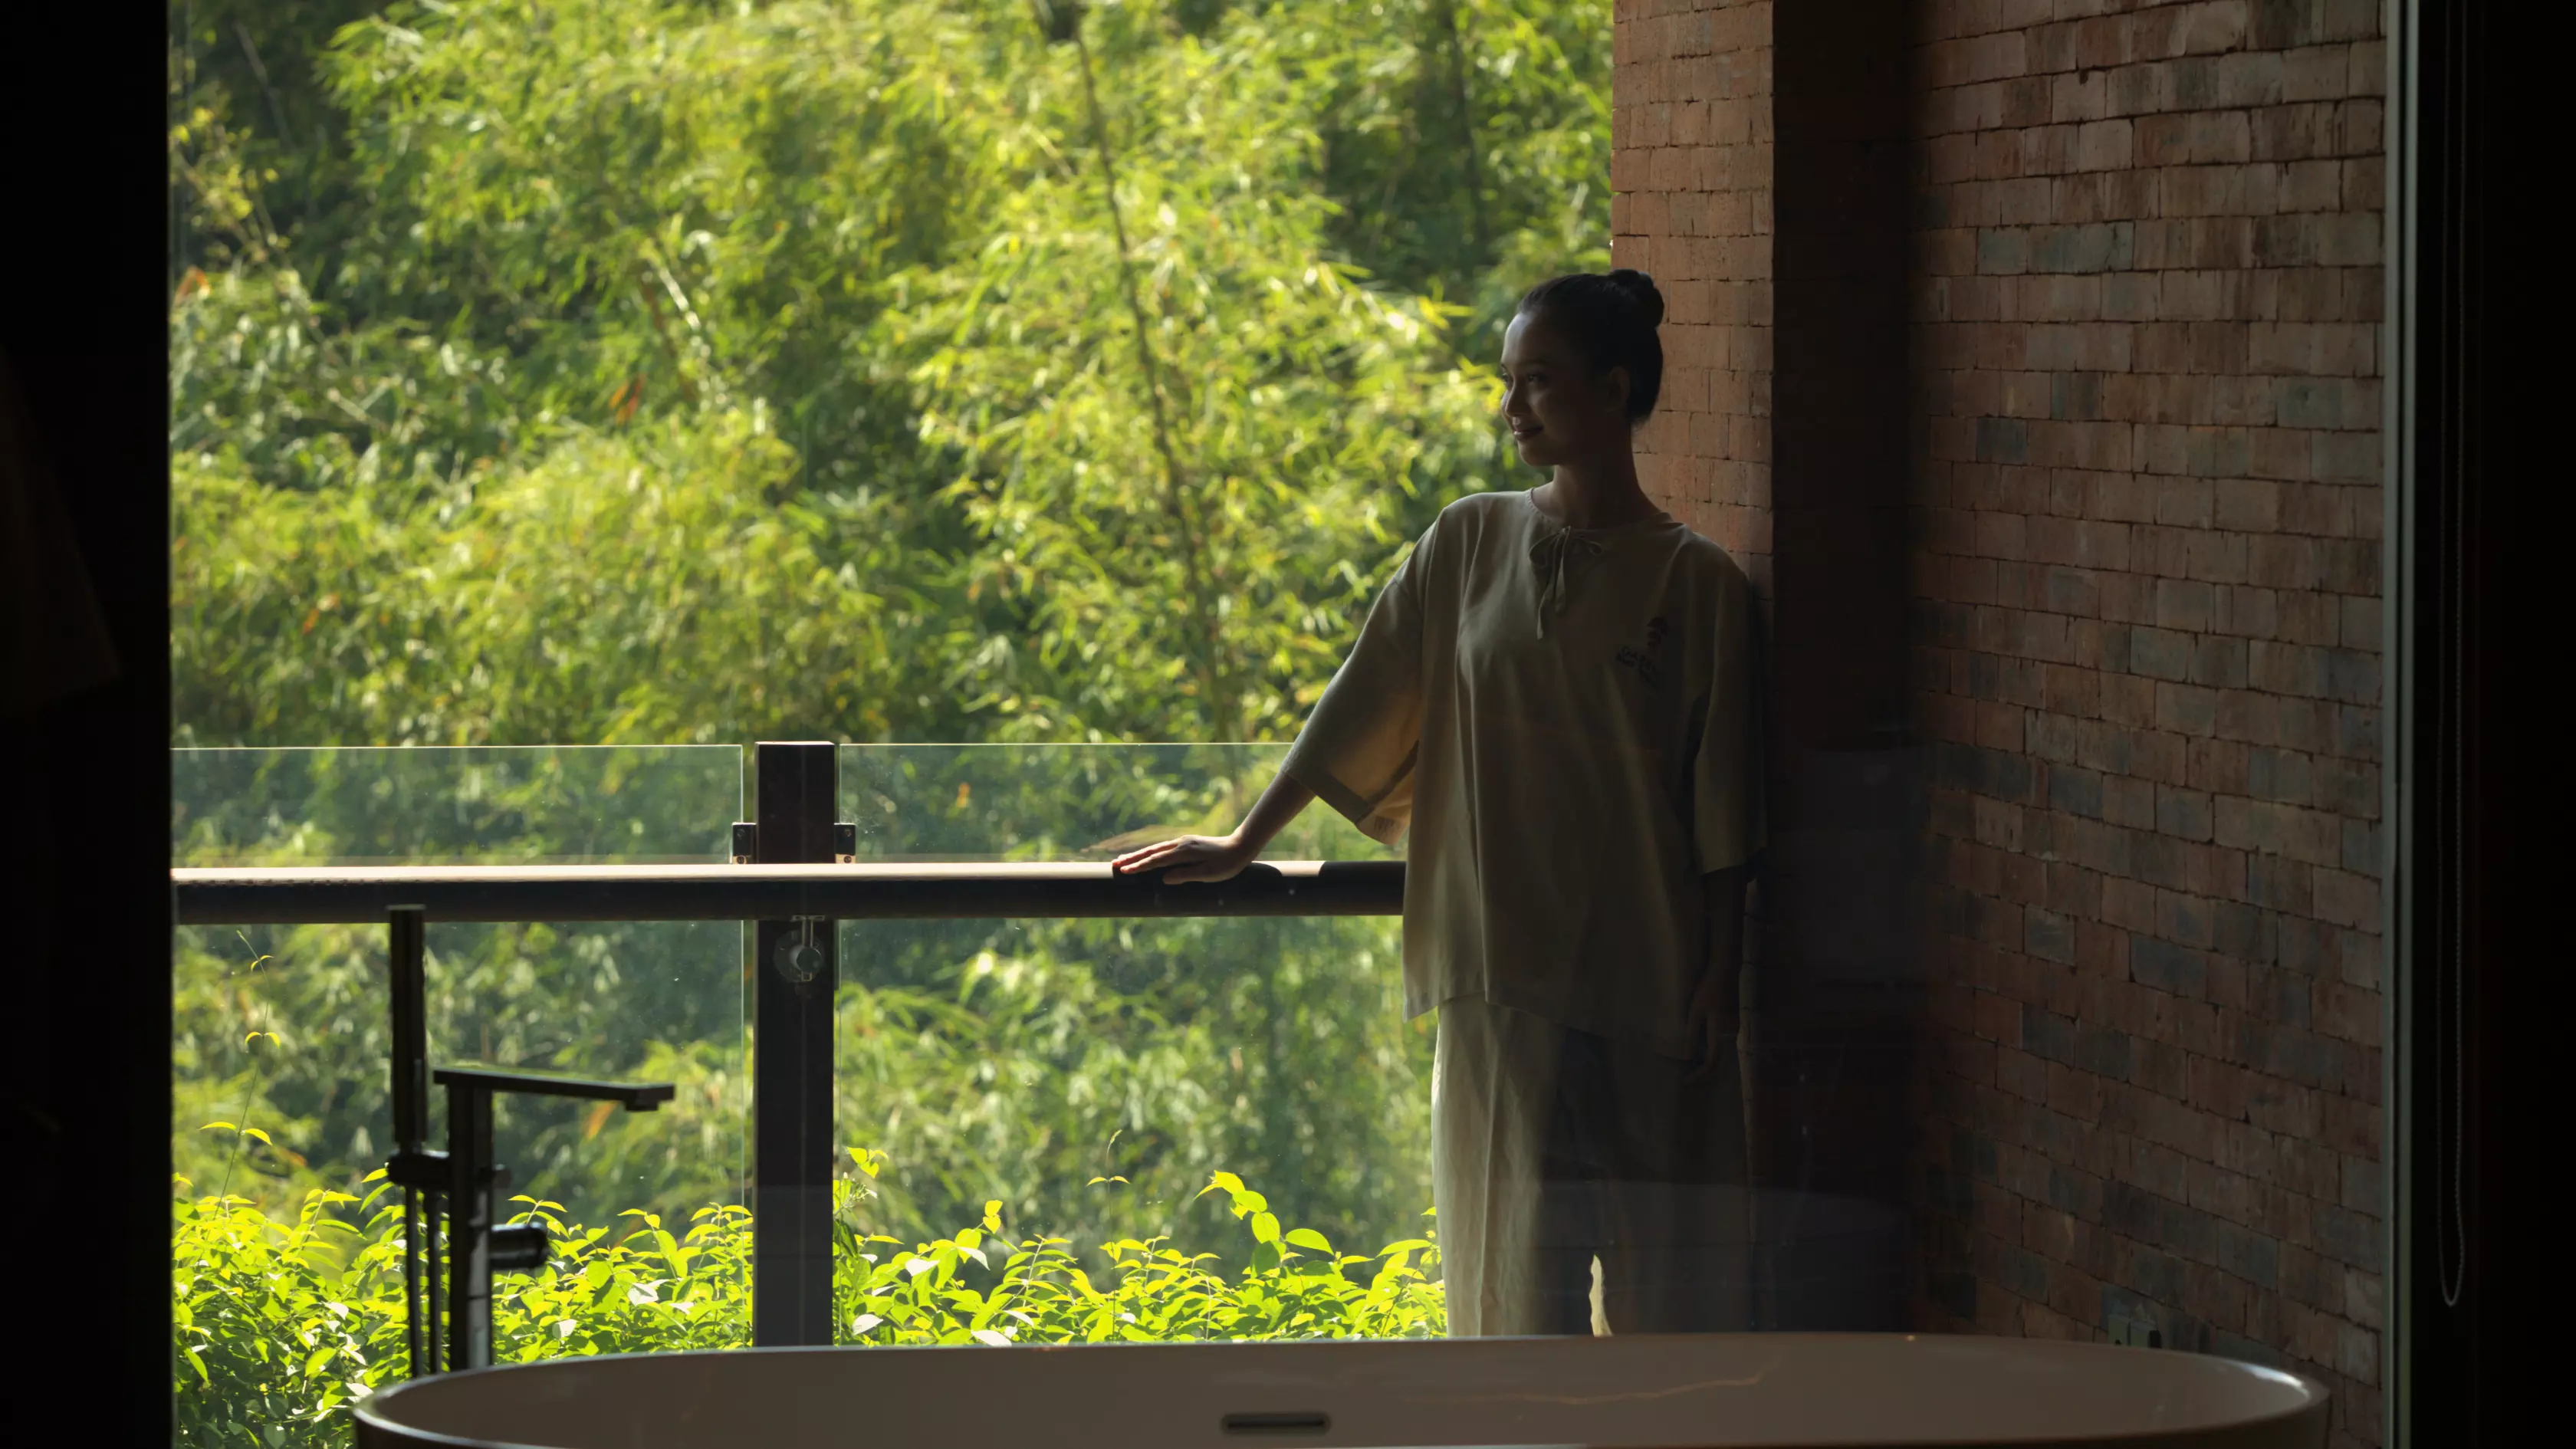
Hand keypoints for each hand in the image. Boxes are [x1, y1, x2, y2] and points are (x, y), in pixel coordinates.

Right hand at [1110, 833, 1255, 883]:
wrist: (1241, 846)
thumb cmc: (1227, 864)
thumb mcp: (1208, 874)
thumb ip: (1186, 875)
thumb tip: (1164, 878)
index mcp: (1184, 852)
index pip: (1156, 860)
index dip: (1139, 866)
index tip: (1124, 871)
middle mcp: (1180, 844)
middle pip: (1151, 852)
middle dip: (1132, 859)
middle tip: (1114, 864)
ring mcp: (1183, 842)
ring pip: (1156, 848)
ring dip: (1139, 854)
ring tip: (1124, 860)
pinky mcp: (1187, 843)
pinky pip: (1163, 847)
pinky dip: (1150, 852)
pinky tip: (1146, 855)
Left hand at [1682, 968, 1740, 1084]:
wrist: (1720, 973)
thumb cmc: (1706, 990)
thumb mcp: (1694, 1011)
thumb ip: (1691, 1031)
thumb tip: (1688, 1052)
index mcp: (1717, 1033)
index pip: (1710, 1062)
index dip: (1699, 1074)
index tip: (1686, 1081)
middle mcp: (1724, 1034)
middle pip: (1717, 1062)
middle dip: (1704, 1074)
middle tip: (1689, 1080)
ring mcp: (1725, 1029)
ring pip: (1719, 1055)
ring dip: (1707, 1066)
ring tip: (1693, 1071)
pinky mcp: (1722, 1023)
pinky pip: (1717, 1046)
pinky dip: (1708, 1055)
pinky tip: (1698, 1053)